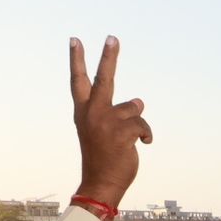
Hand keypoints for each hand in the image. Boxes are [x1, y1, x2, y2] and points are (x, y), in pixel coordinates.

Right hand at [70, 36, 151, 209]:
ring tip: (127, 140)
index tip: (75, 39)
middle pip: (104, 79)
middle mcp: (91, 113)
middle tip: (113, 37)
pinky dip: (146, 135)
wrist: (101, 183)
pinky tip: (140, 145)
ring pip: (134, 108)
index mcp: (83, 111)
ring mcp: (105, 122)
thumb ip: (118, 112)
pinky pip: (143, 124)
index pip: (78, 80)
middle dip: (109, 57)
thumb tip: (140, 100)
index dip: (77, 59)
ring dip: (137, 123)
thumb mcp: (106, 130)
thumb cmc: (104, 156)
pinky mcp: (121, 132)